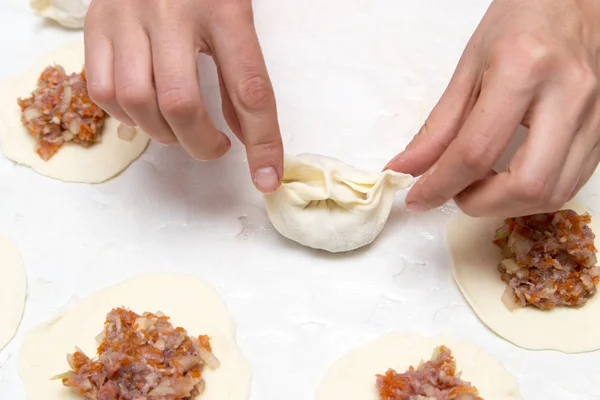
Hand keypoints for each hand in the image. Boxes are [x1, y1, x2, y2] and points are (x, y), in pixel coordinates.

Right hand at [84, 0, 282, 192]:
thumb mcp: (235, 17)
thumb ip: (240, 76)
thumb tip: (247, 139)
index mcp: (225, 9)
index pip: (250, 89)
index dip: (263, 142)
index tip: (267, 180)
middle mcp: (171, 10)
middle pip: (182, 103)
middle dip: (201, 144)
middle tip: (215, 147)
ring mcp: (126, 16)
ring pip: (136, 101)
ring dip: (163, 133)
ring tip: (181, 128)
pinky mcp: (95, 24)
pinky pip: (103, 91)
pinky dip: (127, 116)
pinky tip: (146, 110)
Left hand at [386, 0, 599, 216]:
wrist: (578, 2)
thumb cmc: (522, 22)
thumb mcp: (469, 66)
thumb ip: (438, 125)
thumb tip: (407, 167)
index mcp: (523, 70)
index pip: (476, 151)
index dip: (440, 185)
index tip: (418, 198)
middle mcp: (567, 95)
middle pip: (527, 185)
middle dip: (481, 204)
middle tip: (455, 192)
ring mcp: (594, 116)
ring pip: (553, 194)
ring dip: (507, 205)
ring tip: (479, 183)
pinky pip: (570, 184)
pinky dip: (532, 194)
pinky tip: (508, 178)